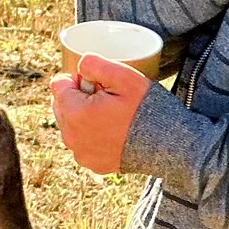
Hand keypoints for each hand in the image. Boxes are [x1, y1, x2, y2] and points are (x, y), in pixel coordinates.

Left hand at [50, 56, 150, 174]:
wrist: (169, 146)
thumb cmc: (147, 108)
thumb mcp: (124, 77)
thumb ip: (94, 64)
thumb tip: (79, 66)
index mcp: (74, 113)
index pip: (58, 84)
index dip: (79, 78)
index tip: (100, 84)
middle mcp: (71, 137)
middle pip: (62, 105)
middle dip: (79, 97)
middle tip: (108, 98)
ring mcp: (81, 153)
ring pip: (71, 124)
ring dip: (84, 116)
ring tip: (113, 115)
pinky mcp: (92, 164)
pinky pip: (83, 143)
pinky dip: (93, 135)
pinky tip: (115, 132)